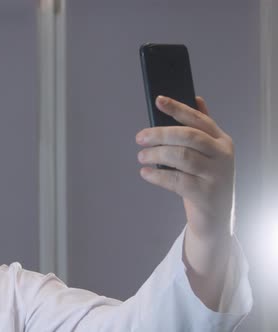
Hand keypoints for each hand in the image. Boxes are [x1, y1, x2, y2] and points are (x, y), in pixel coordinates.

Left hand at [136, 95, 234, 309]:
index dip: (178, 108)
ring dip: (156, 154)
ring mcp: (216, 175)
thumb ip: (202, 128)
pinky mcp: (205, 194)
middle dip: (160, 134)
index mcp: (222, 140)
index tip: (158, 100)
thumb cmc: (206, 178)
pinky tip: (145, 173)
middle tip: (140, 137)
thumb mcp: (208, 152)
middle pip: (188, 136)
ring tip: (141, 156)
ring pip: (181, 157)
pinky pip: (176, 180)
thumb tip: (196, 99)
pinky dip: (157, 175)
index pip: (198, 119)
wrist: (215, 217)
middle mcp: (222, 155)